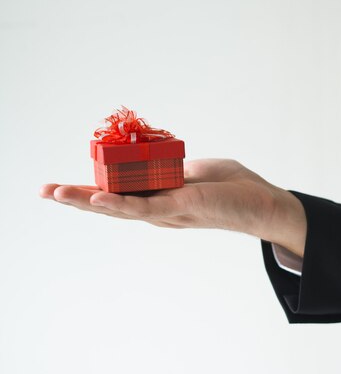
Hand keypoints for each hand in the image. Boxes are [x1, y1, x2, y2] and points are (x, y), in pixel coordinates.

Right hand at [39, 159, 306, 256]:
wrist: (264, 202)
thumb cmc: (233, 186)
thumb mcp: (195, 171)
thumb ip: (171, 169)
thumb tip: (155, 161)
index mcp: (160, 197)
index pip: (119, 194)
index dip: (91, 190)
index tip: (61, 186)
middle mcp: (159, 209)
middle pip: (111, 205)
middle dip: (77, 199)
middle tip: (43, 191)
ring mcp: (168, 212)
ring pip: (120, 209)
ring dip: (87, 202)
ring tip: (56, 194)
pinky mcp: (182, 208)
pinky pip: (146, 208)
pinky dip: (121, 204)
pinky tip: (99, 199)